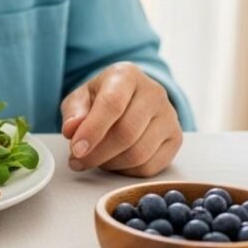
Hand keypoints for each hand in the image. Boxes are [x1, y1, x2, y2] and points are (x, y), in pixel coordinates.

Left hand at [60, 62, 182, 176]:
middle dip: (97, 153)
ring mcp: (169, 115)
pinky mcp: (176, 138)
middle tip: (78, 160)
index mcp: (126, 75)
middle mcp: (153, 92)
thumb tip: (72, 130)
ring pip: (139, 153)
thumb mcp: (80, 99)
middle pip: (126, 133)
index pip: (112, 104)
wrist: (130, 99)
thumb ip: (73, 112)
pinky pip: (150, 167)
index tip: (76, 150)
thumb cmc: (101, 99)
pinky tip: (115, 162)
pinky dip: (126, 171)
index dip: (93, 130)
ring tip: (95, 159)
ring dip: (110, 164)